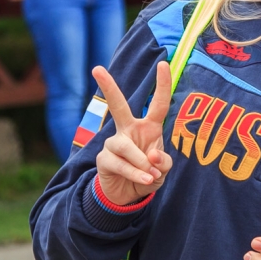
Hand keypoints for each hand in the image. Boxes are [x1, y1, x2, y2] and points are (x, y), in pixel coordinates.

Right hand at [91, 62, 173, 205]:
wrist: (128, 195)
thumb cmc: (149, 175)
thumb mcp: (163, 170)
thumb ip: (163, 162)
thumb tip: (151, 155)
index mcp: (148, 127)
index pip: (158, 103)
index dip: (162, 84)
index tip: (163, 63)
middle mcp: (129, 130)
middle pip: (118, 106)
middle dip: (108, 87)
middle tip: (97, 68)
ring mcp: (114, 143)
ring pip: (127, 147)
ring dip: (142, 164)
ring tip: (150, 176)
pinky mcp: (103, 158)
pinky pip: (121, 164)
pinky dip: (136, 174)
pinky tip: (144, 180)